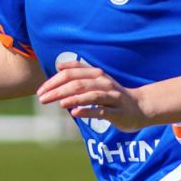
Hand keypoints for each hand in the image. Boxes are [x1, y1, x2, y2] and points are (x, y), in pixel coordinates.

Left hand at [36, 60, 150, 130]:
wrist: (140, 107)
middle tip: (42, 99)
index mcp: (96, 75)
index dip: (54, 80)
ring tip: (58, 103)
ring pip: (90, 95)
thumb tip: (59, 66)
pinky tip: (75, 113)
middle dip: (57, 90)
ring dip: (72, 98)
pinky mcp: (117, 112)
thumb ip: (79, 73)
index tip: (41, 91)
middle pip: (78, 84)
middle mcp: (104, 83)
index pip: (71, 73)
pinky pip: (101, 111)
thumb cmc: (113, 96)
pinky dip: (88, 111)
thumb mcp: (97, 81)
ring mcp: (111, 98)